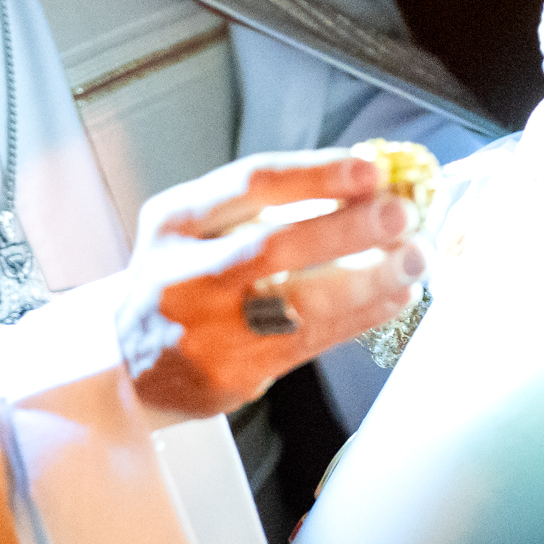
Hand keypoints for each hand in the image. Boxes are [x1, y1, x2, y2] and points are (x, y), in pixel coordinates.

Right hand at [115, 151, 426, 419]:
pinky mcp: (232, 374)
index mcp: (176, 221)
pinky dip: (360, 317)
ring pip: (300, 302)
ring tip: (415, 259)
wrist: (128, 364)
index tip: (371, 169)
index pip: (252, 184)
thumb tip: (364, 181)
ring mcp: (207, 330)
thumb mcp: (196, 227)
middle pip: (276, 243)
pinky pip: (311, 341)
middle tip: (401, 214)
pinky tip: (394, 297)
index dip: (317, 174)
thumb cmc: (179, 281)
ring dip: (368, 278)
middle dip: (348, 227)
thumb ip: (265, 205)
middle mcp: (184, 273)